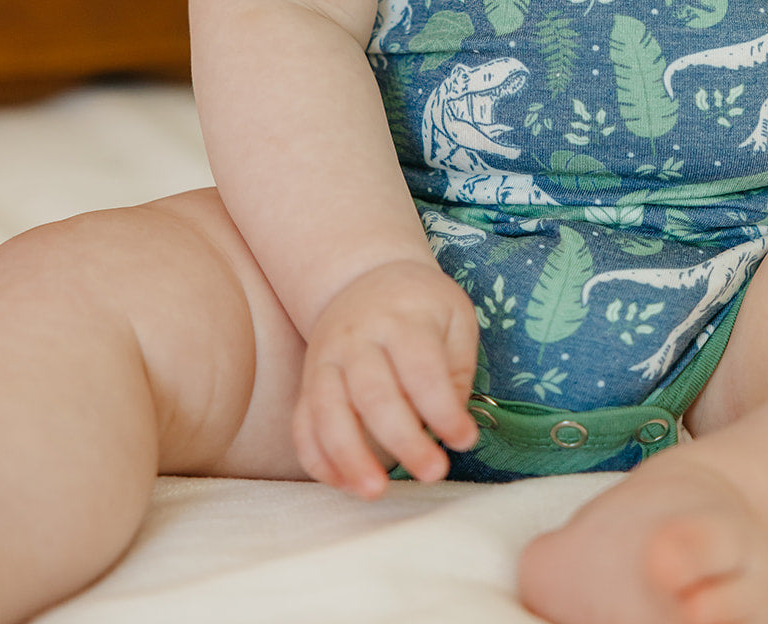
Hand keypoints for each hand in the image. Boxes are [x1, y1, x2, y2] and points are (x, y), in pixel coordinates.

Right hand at [292, 259, 479, 497]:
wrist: (362, 276)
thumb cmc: (420, 306)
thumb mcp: (454, 318)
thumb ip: (457, 369)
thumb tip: (450, 424)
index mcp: (401, 319)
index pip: (421, 369)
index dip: (443, 410)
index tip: (465, 440)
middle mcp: (357, 338)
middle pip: (373, 393)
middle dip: (402, 440)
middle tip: (433, 473)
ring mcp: (325, 360)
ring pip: (327, 411)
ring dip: (349, 457)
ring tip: (376, 491)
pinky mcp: (307, 382)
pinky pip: (302, 425)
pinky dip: (317, 459)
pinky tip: (344, 484)